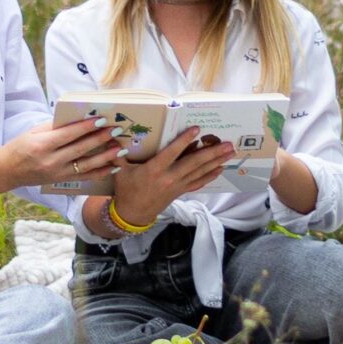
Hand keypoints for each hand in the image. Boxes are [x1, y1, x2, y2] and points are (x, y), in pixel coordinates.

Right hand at [0, 116, 122, 190]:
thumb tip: (79, 118)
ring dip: (106, 157)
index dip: (86, 127)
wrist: (7, 171)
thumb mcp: (33, 132)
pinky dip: (101, 172)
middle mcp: (51, 161)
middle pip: (81, 149)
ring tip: (120, 149)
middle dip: (100, 139)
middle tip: (116, 130)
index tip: (101, 119)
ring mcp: (57, 173)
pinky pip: (85, 177)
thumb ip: (55, 126)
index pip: (68, 134)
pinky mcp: (61, 181)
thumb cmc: (20, 147)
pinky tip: (114, 167)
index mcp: (42, 145)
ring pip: (86, 165)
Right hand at [109, 128, 233, 226]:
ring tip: (230, 153)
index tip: (197, 129)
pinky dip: (210, 175)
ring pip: (200, 172)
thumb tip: (112, 136)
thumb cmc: (126, 190)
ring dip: (216, 162)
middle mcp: (169, 178)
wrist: (132, 214)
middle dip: (212, 153)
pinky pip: (198, 183)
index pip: (172, 152)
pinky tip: (220, 168)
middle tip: (228, 144)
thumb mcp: (120, 171)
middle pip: (194, 163)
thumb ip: (119, 154)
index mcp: (154, 170)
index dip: (185, 140)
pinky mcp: (180, 192)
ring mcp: (177, 186)